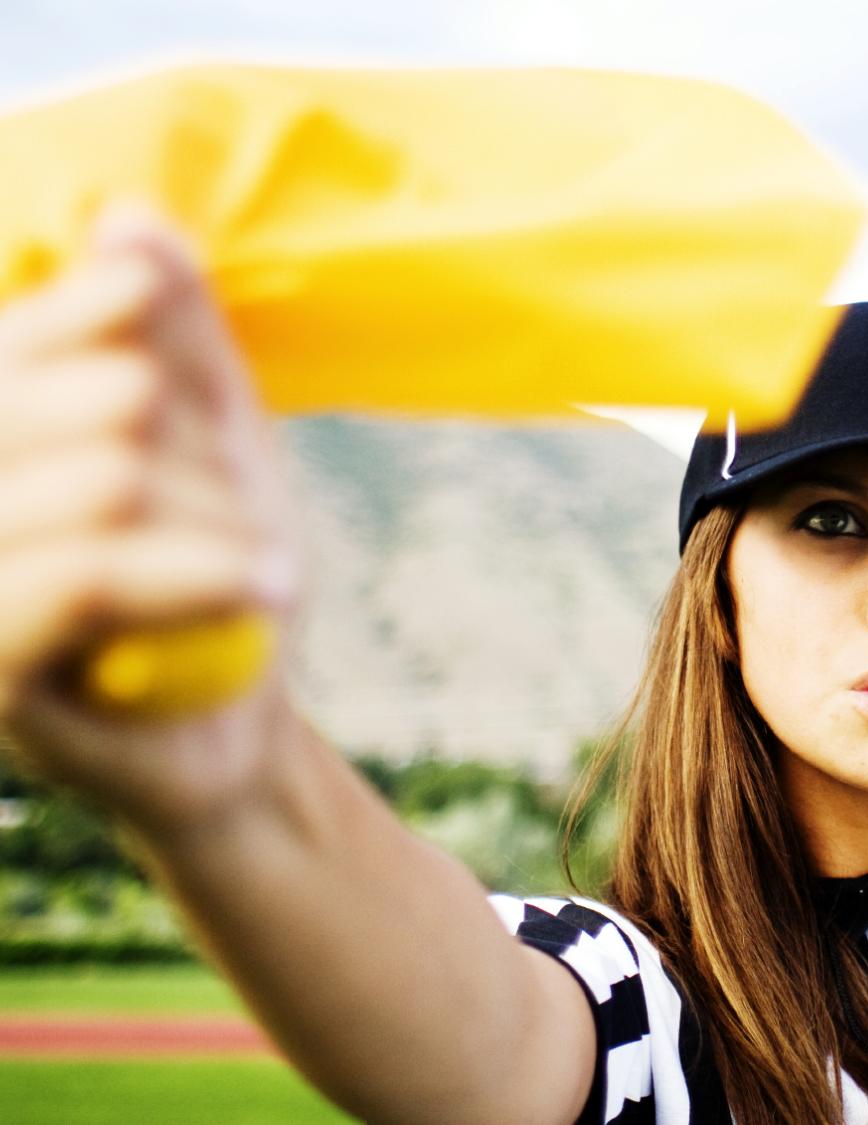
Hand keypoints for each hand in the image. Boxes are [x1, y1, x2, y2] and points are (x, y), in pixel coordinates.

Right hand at [0, 204, 302, 835]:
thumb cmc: (218, 578)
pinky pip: (94, 570)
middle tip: (238, 524)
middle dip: (209, 459)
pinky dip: (204, 572)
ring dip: (224, 525)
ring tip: (252, 573)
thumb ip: (174, 337)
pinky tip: (265, 587)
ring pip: (113, 476)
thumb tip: (127, 215)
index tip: (166, 358)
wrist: (230, 733)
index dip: (113, 320)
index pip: (33, 337)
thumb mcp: (218, 441)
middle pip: (104, 399)